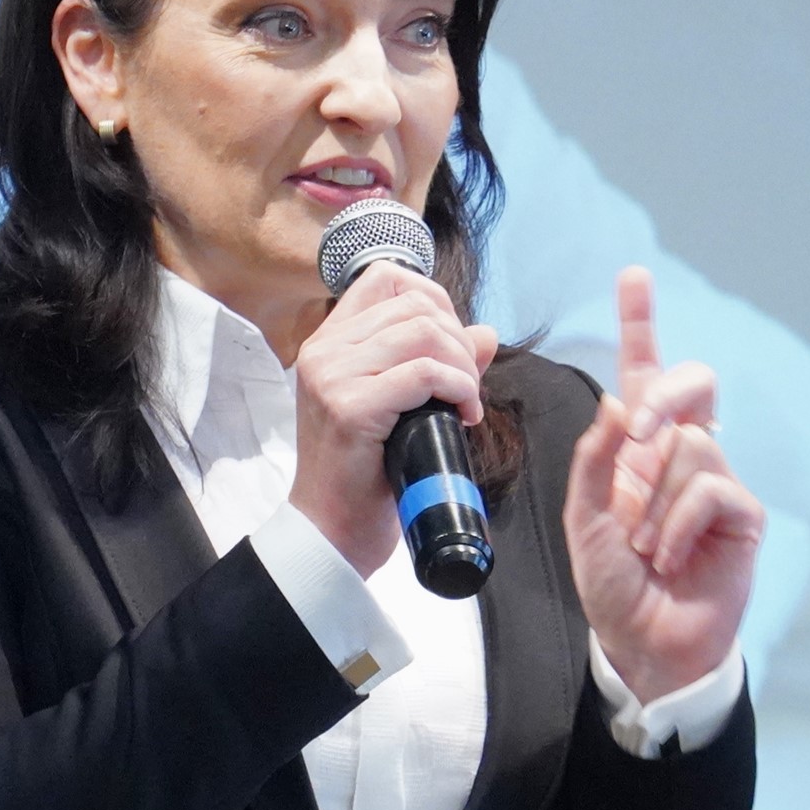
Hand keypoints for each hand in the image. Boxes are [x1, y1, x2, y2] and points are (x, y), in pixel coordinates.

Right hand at [291, 261, 498, 576]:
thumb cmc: (366, 473)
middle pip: (415, 304)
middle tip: (467, 388)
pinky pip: (422, 373)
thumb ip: (438, 362)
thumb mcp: (402, 406)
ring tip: (466, 404)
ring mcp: (332, 376)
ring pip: (423, 333)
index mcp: (329, 342)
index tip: (452, 349)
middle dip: (459, 341)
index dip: (435, 301)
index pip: (386, 278)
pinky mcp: (349, 407)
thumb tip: (486, 331)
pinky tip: (463, 416)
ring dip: (462, 367)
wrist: (333, 531)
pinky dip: (457, 388)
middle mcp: (324, 350)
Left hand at [566, 268, 763, 703]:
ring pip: (690, 447)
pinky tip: (674, 558)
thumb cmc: (613, 582)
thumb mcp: (584, 518)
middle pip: (691, 383)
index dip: (641, 324)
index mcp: (639, 448)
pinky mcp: (744, 515)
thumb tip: (618, 403)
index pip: (644, 374)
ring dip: (655, 504)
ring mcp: (717, 482)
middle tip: (636, 434)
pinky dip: (679, 526)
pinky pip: (710, 489)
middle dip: (661, 398)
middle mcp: (682, 454)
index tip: (633, 276)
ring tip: (648, 548)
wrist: (644, 641)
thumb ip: (596, 459)